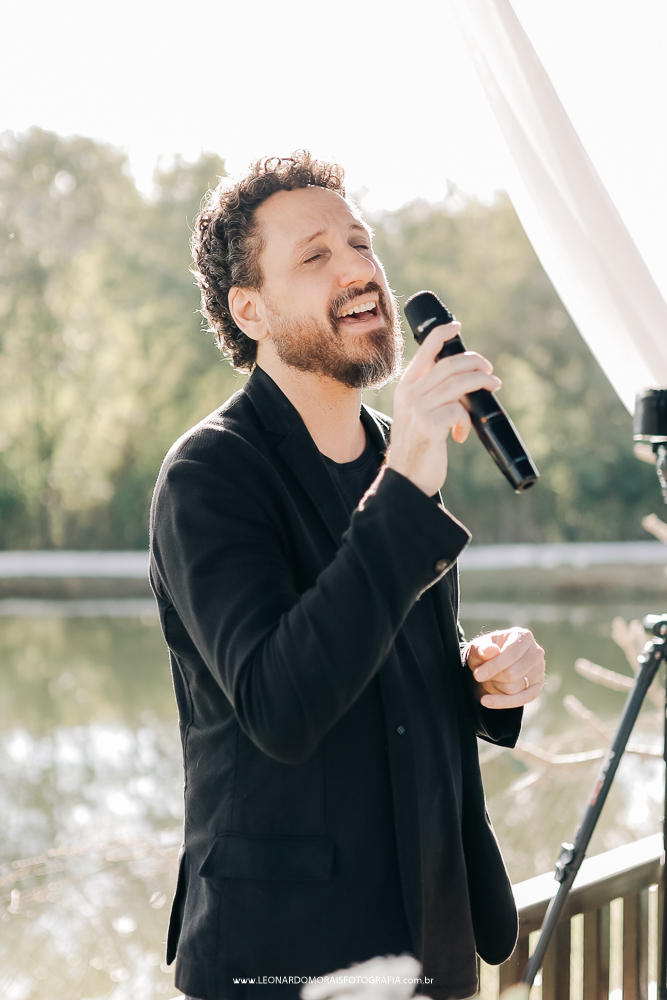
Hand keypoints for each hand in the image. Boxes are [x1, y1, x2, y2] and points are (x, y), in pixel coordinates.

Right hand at [386, 322, 500, 495]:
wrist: (406, 478)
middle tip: (490, 372)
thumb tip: (465, 379)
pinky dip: (466, 422)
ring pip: (459, 383)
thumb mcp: (417, 413)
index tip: (457, 326)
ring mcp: (419, 409)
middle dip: (476, 363)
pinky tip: (460, 435)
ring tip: (493, 388)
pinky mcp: (430, 425)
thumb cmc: (417, 446)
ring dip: (482, 383)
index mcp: (407, 387)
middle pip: (450, 364)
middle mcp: (410, 393)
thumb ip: (432, 394)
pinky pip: (459, 411)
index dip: (442, 334)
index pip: (425, 350)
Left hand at [467, 627, 545, 708]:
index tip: (477, 675)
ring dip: (496, 686)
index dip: (494, 666)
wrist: (491, 664)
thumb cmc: (486, 652)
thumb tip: (491, 650)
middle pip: (513, 673)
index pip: (512, 654)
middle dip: (493, 676)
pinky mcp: (537, 687)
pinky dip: (502, 702)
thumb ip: (482, 648)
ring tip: (491, 678)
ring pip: (515, 688)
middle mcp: (536, 652)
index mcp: (524, 636)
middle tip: (480, 675)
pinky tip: (486, 701)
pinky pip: (521, 700)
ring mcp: (539, 670)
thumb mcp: (479, 647)